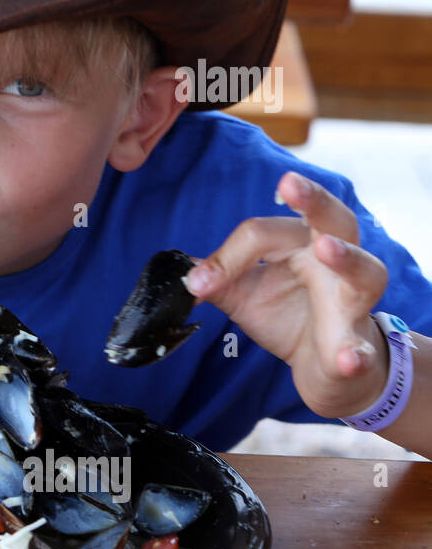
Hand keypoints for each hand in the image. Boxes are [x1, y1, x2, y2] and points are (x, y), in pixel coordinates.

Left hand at [182, 170, 389, 418]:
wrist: (325, 365)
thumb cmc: (287, 315)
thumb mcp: (243, 295)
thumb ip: (216, 280)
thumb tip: (182, 272)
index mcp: (302, 243)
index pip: (264, 233)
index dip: (227, 257)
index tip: (198, 284)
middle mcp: (335, 262)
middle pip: (335, 219)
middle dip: (313, 200)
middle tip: (289, 183)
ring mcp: (353, 300)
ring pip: (366, 271)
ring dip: (346, 258)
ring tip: (325, 249)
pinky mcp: (358, 343)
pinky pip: (363, 346)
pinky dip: (356, 352)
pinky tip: (347, 359)